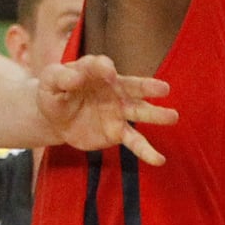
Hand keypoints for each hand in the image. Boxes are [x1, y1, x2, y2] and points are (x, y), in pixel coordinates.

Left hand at [35, 52, 175, 166]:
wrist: (54, 117)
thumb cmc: (54, 92)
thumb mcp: (50, 81)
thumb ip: (60, 77)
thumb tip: (75, 78)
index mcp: (95, 71)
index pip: (102, 65)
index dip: (104, 68)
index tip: (108, 72)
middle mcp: (113, 88)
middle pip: (133, 86)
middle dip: (148, 87)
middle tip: (164, 88)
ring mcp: (118, 110)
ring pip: (140, 112)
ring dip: (156, 115)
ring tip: (173, 117)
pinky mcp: (117, 132)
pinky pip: (134, 141)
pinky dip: (146, 151)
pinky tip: (159, 160)